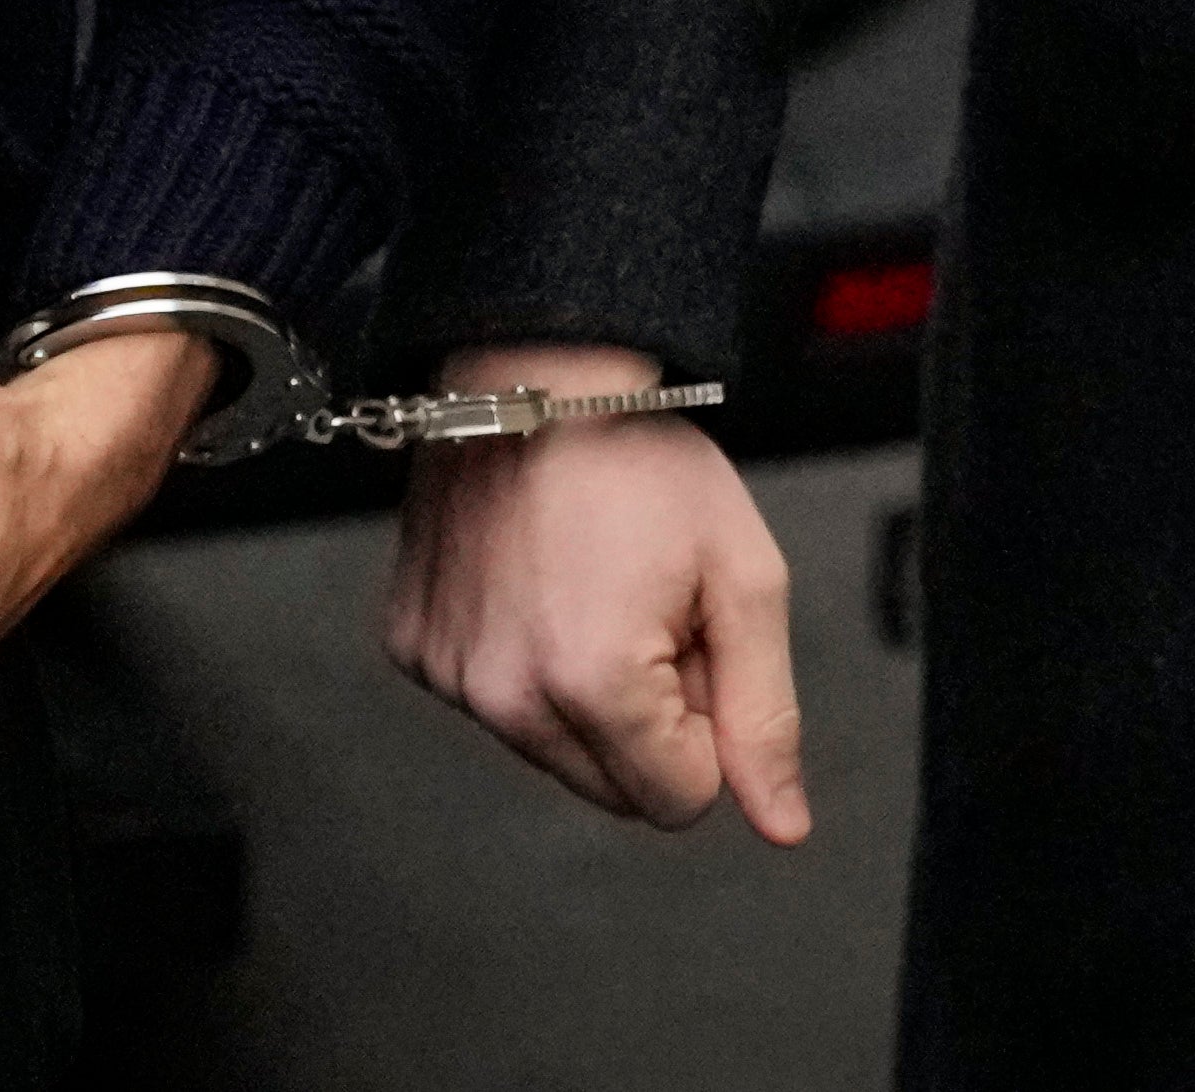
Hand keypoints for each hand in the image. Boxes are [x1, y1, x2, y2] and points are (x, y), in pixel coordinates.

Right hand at [380, 342, 809, 844]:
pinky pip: (491, 700)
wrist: (529, 370)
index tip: (690, 635)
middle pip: (613, 789)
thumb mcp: (743, 576)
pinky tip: (533, 581)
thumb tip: (782, 824)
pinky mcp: (413, 646)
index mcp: (594, 684)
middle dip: (647, 717)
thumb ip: (765, 713)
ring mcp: (448, 673)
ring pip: (552, 749)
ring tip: (589, 586)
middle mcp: (504, 695)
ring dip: (585, 691)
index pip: (681, 799)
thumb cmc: (639, 457)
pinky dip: (521, 657)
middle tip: (646, 609)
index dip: (706, 722)